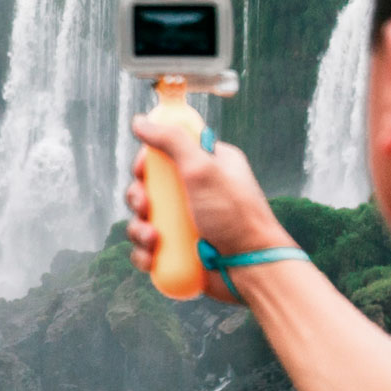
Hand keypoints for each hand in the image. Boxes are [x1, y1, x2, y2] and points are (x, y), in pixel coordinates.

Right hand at [123, 117, 294, 302]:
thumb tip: (141, 121)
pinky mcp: (179, 250)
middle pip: (149, 187)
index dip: (148, 161)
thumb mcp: (203, 169)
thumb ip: (172, 141)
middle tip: (145, 206)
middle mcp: (196, 192)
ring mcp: (187, 223)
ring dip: (139, 229)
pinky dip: (144, 252)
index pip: (167, 152)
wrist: (251, 269)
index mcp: (208, 166)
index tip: (143, 170)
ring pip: (144, 219)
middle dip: (139, 198)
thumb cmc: (236, 217)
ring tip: (153, 238)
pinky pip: (148, 248)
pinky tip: (152, 256)